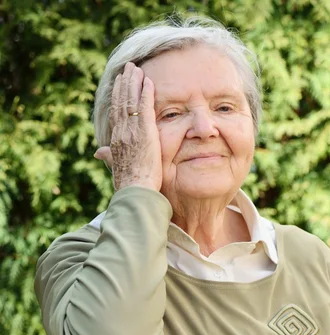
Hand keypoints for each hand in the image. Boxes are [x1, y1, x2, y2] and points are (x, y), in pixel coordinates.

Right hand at [94, 62, 161, 191]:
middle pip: (121, 101)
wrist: (134, 189)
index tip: (119, 83)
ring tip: (136, 69)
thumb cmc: (129, 183)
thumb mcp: (117, 166)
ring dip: (133, 82)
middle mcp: (121, 131)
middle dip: (124, 83)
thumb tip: (99, 152)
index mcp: (116, 139)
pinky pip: (144, 107)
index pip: (116, 112)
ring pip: (131, 101)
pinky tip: (148, 81)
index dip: (118, 96)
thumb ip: (109, 156)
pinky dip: (145, 93)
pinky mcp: (144, 131)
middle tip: (128, 68)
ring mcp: (131, 130)